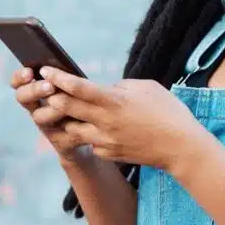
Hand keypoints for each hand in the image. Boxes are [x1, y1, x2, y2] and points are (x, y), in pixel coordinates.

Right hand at [10, 67, 88, 163]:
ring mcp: (46, 126)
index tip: (29, 72)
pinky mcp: (60, 142)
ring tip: (68, 105)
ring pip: (40, 117)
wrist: (101, 130)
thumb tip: (64, 70)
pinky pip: (61, 136)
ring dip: (54, 109)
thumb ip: (67, 78)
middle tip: (50, 86)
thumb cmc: (86, 99)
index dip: (20, 77)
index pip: (18, 81)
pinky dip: (72, 127)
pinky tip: (83, 120)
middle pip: (23, 97)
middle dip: (35, 90)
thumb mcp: (77, 85)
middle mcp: (37, 108)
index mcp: (37, 90)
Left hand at [38, 66, 209, 173]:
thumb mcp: (146, 87)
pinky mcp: (109, 154)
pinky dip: (87, 134)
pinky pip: (90, 142)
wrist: (180, 147)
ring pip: (71, 128)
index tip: (45, 70)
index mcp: (114, 101)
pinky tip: (93, 128)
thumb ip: (121, 86)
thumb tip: (105, 89)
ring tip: (63, 110)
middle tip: (44, 89)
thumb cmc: (168, 112)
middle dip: (51, 96)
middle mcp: (105, 122)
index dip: (58, 77)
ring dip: (64, 118)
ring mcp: (105, 141)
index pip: (77, 87)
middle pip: (66, 107)